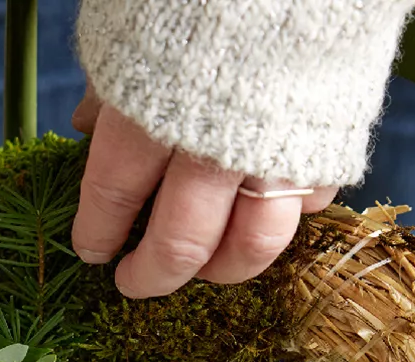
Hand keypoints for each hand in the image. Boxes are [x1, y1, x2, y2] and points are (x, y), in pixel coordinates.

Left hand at [70, 89, 337, 299]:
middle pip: (178, 246)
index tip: (92, 251)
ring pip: (250, 248)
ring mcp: (275, 149)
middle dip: (148, 276)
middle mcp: (210, 145)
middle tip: (132, 282)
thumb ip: (109, 84)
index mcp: (148, 114)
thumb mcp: (130, 26)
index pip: (111, 201)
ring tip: (199, 270)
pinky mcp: (331, 141)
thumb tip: (83, 124)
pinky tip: (258, 216)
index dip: (97, 235)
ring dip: (219, 272)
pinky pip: (307, 206)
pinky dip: (282, 220)